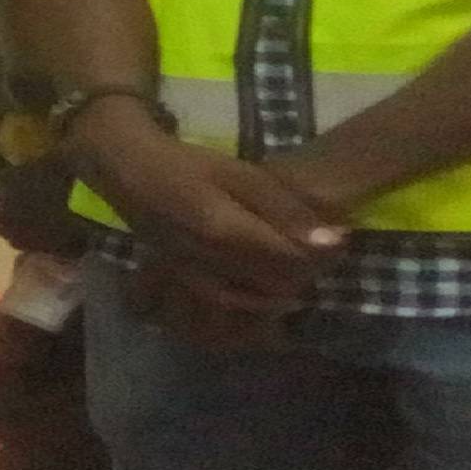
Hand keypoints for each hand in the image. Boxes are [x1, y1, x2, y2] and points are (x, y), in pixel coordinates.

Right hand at [65, 102, 341, 323]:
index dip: (323, 254)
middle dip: (308, 272)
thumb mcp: (242, 175)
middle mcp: (213, 265)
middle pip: (280, 284)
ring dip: (286, 288)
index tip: (340, 240)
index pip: (293, 260)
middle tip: (323, 251)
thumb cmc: (189, 165)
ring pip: (260, 299)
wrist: (130, 173)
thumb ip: (286, 209)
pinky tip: (272, 291)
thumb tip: (334, 241)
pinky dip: (259, 300)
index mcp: (229, 233)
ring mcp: (198, 280)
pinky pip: (235, 304)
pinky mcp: (190, 284)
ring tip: (301, 268)